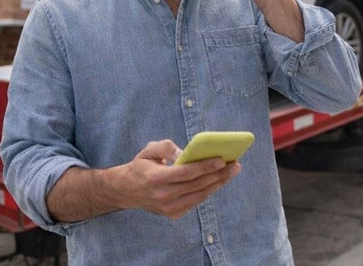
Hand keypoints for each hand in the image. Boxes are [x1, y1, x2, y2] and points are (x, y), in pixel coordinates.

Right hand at [117, 140, 240, 219]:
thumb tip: (186, 154)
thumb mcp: (148, 150)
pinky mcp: (172, 214)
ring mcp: (167, 208)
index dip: (205, 166)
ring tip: (231, 172)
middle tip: (235, 165)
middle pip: (196, 184)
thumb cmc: (142, 165)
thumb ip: (166, 148)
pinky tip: (218, 181)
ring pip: (199, 195)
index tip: (222, 159)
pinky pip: (195, 201)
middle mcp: (162, 196)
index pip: (185, 173)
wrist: (127, 190)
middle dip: (218, 174)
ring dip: (217, 183)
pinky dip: (208, 191)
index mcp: (155, 178)